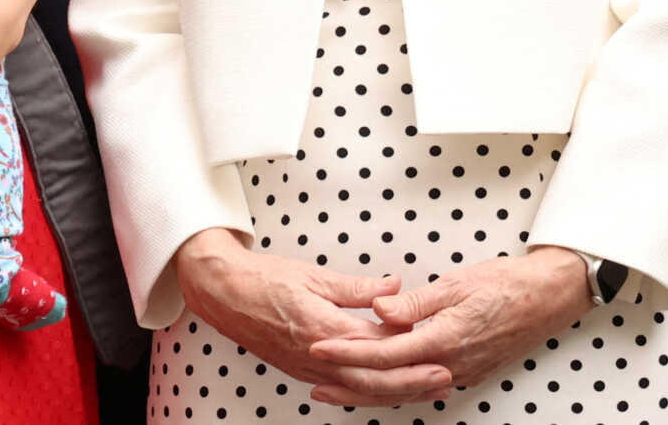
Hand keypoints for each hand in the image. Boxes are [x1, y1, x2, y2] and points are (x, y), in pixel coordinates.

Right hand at [171, 228, 439, 406]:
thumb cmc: (263, 280)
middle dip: (412, 380)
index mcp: (324, 327)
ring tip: (424, 390)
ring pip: (360, 389)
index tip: (434, 337)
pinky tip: (383, 392)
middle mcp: (318, 355)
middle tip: (443, 378)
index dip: (408, 341)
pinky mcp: (301, 371)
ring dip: (395, 392)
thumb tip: (394, 287)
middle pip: (374, 377)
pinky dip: (367, 392)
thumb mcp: (314, 275)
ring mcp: (309, 368)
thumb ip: (358, 287)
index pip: (377, 342)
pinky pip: (341, 389)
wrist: (223, 293)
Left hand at [304, 247, 588, 403]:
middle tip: (318, 383)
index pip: (384, 353)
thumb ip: (414, 302)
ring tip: (339, 388)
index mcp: (444, 340)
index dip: (348, 353)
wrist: (548, 298)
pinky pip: (425, 387)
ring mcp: (462, 372)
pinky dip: (398, 388)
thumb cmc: (506, 285)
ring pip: (407, 390)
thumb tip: (378, 308)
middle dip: (351, 385)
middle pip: (391, 384)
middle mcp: (451, 364)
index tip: (319, 348)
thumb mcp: (455, 283)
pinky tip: (382, 385)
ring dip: (371, 392)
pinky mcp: (468, 372)